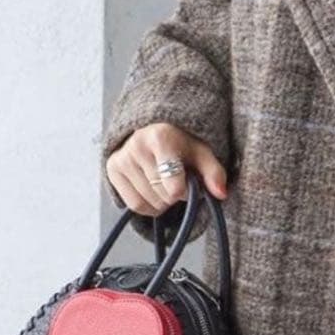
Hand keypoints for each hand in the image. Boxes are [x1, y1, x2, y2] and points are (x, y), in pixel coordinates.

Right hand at [105, 122, 228, 219]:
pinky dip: (148, 206)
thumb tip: (221, 194)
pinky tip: (154, 191)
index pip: (174, 185)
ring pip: (148, 202)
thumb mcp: (202, 152)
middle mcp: (137, 146)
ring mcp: (122, 157)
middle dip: (175, 196)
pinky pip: (133, 205)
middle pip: (162, 195)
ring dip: (163, 202)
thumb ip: (214, 172)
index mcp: (161, 137)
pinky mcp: (112, 169)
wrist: (154, 128)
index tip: (189, 181)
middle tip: (178, 181)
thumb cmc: (182, 142)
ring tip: (166, 184)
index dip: (186, 191)